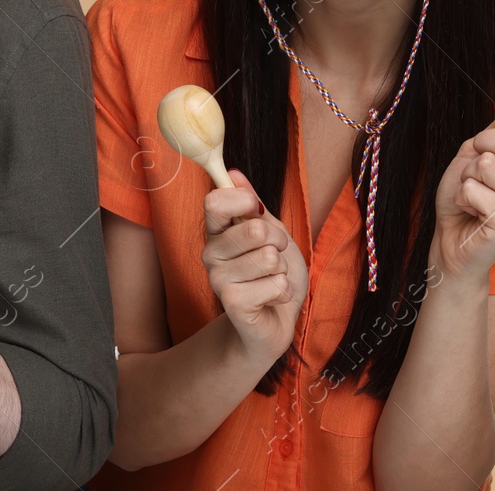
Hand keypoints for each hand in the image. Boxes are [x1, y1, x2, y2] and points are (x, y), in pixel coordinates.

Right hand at [202, 168, 307, 363]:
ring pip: (269, 258)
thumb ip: (254, 205)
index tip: (255, 209)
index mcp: (217, 232)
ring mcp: (218, 279)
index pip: (214, 202)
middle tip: (275, 255)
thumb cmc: (272, 274)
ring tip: (272, 279)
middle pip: (254, 229)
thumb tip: (234, 173)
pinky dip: (284, 291)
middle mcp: (211, 253)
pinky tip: (272, 298)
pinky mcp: (233, 303)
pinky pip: (276, 283)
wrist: (276, 320)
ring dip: (282, 270)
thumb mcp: (271, 232)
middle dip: (279, 241)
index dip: (242, 200)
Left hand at [431, 98, 494, 283]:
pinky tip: (472, 210)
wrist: (452, 240)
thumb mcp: (478, 152)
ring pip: (487, 164)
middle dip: (481, 145)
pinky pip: (474, 188)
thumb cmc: (466, 194)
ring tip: (473, 192)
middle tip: (476, 167)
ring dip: (468, 175)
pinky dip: (462, 195)